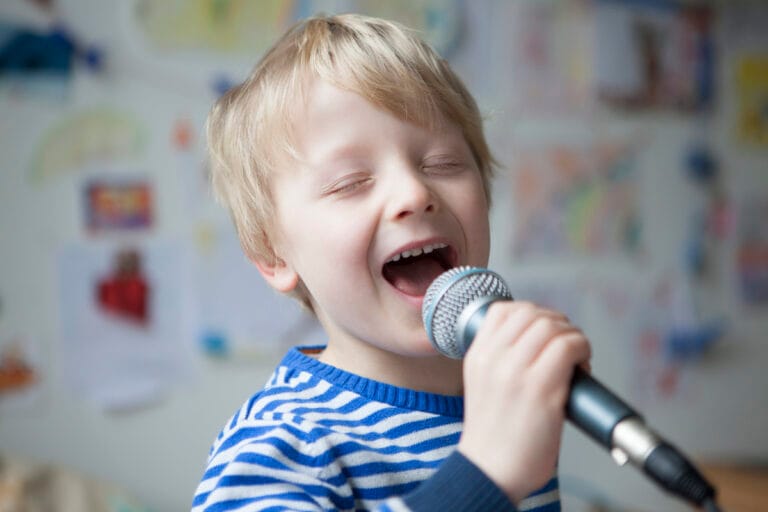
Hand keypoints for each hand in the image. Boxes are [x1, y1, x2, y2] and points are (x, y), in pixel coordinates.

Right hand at [457, 301, 590, 504]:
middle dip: (557, 323)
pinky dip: (582, 349)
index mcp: (477, 356)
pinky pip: (568, 346)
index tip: (545, 330)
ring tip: (576, 359)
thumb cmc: (495, 436)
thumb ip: (500, 360)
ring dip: (572, 336)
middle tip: (566, 345)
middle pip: (531, 313)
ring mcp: (516, 371)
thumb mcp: (482, 385)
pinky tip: (582, 369)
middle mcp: (493, 358)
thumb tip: (539, 340)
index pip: (503, 310)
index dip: (532, 313)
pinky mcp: (541, 387)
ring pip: (552, 325)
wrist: (491, 471)